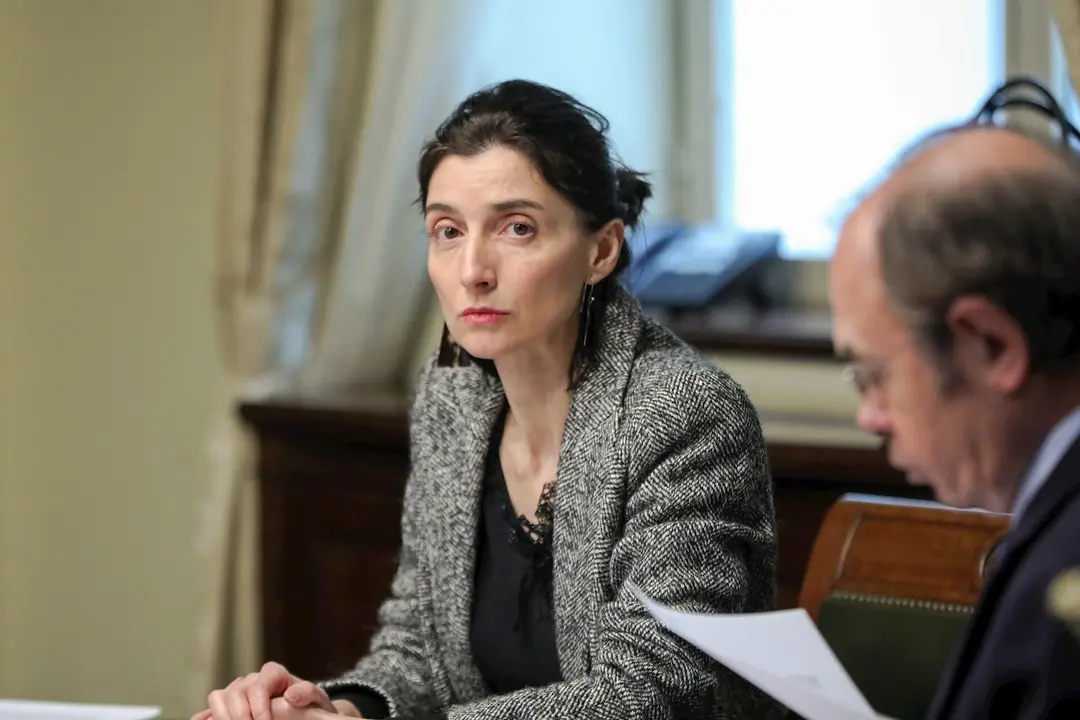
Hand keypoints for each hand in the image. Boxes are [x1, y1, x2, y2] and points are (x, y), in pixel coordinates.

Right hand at [191, 661, 337, 719]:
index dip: (259, 707)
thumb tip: (291, 693)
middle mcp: (252, 680)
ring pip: (219, 697)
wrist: (306, 712)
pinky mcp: (229, 707)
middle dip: (240, 715)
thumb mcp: (316, 699)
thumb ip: (308, 692)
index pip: (257, 686)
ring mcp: (238, 693)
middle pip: (235, 692)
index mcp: (274, 674)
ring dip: (223, 716)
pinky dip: (205, 717)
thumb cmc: (311, 706)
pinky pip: (209, 709)